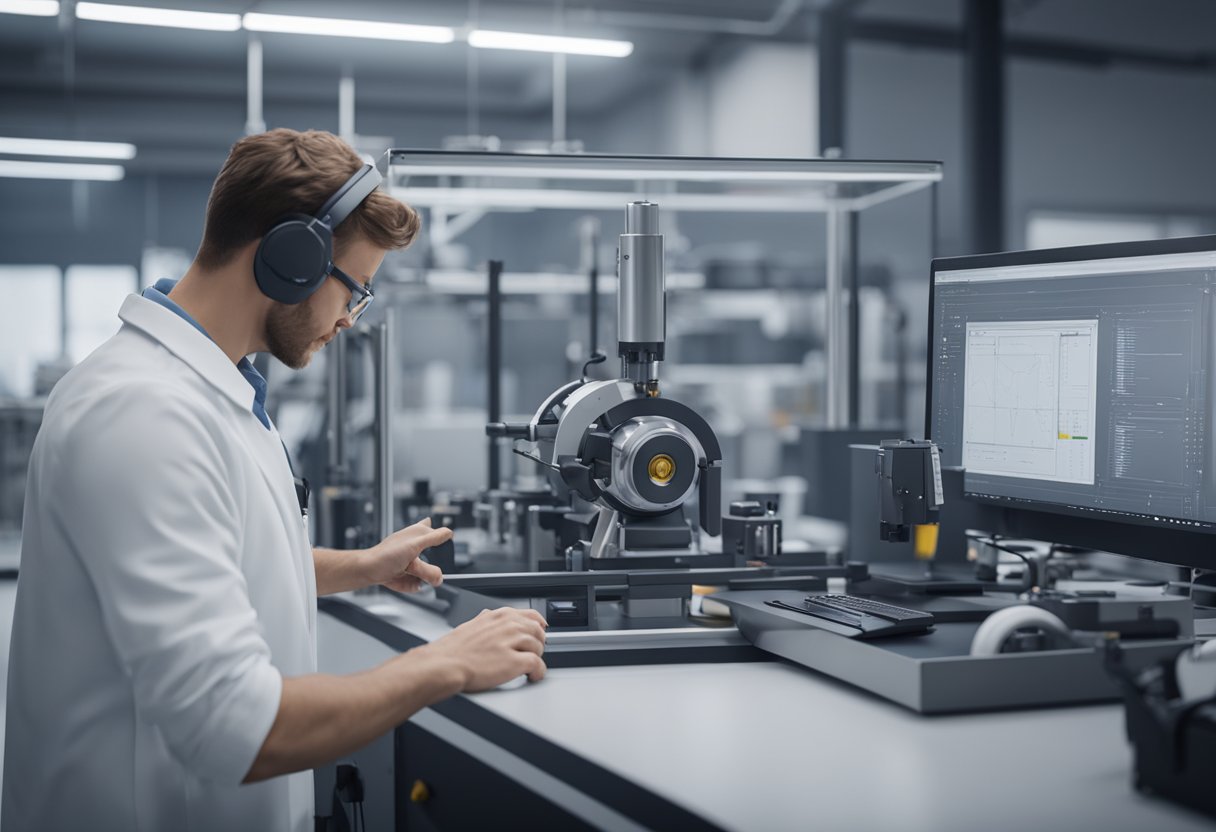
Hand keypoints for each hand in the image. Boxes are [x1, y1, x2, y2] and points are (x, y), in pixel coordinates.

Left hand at [365, 518, 451, 592]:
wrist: (368, 571)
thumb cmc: (385, 555)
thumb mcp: (414, 545)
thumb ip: (433, 539)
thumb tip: (449, 534)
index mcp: (419, 533)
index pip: (441, 534)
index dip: (444, 543)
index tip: (444, 549)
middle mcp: (418, 547)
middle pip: (438, 560)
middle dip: (429, 567)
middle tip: (415, 565)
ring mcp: (414, 564)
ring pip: (430, 575)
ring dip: (420, 576)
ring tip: (406, 571)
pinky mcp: (410, 577)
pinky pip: (420, 585)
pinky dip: (412, 584)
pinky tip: (402, 578)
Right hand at [420, 607, 547, 690]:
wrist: (443, 665)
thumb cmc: (452, 650)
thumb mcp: (470, 624)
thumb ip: (485, 620)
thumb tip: (490, 616)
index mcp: (498, 616)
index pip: (531, 615)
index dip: (538, 626)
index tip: (540, 632)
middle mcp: (507, 625)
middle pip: (538, 631)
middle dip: (537, 644)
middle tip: (532, 653)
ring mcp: (512, 642)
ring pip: (539, 647)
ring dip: (536, 658)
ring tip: (528, 667)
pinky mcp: (514, 662)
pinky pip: (537, 665)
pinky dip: (538, 672)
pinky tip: (531, 676)